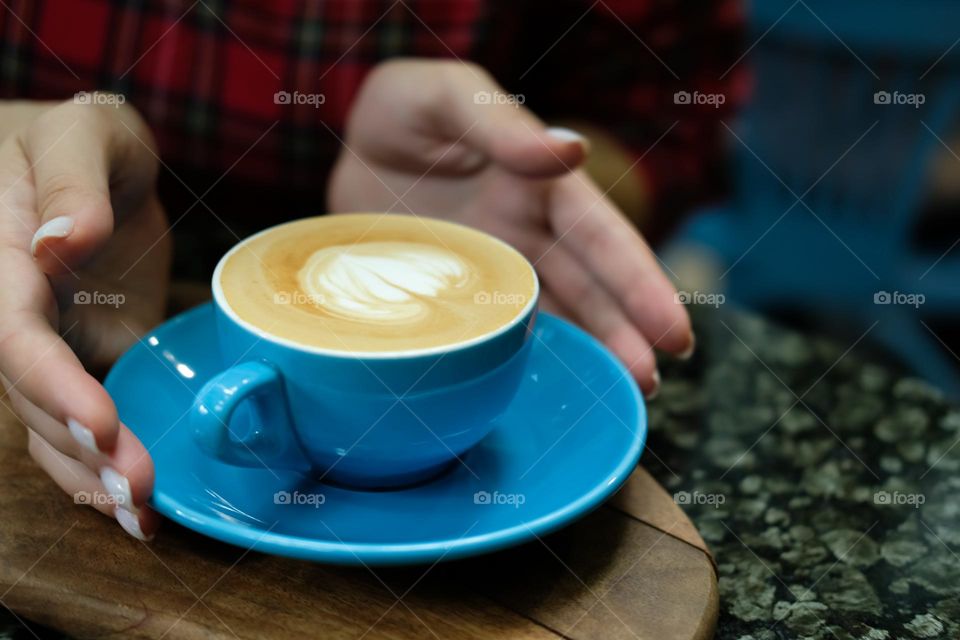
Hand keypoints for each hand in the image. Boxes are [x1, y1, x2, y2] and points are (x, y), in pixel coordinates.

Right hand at [0, 99, 169, 538]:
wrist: (84, 163)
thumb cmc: (79, 137)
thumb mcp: (83, 134)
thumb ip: (71, 183)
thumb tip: (62, 244)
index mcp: (3, 257)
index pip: (14, 332)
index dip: (50, 382)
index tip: (100, 423)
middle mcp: (11, 311)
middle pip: (32, 393)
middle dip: (82, 449)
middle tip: (140, 493)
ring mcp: (42, 342)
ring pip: (45, 422)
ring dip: (90, 475)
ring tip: (142, 518)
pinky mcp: (78, 356)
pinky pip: (74, 417)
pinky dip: (99, 461)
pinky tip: (134, 503)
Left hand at [328, 60, 692, 396]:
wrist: (347, 144)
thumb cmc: (405, 107)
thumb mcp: (448, 99)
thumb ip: (500, 125)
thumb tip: (572, 150)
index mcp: (542, 185)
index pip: (603, 238)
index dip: (640, 285)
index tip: (673, 332)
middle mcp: (528, 233)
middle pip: (589, 289)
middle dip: (626, 335)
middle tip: (653, 382)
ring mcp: (494, 268)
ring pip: (552, 318)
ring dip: (585, 356)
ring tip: (617, 397)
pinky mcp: (455, 294)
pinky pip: (494, 333)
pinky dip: (520, 360)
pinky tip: (542, 390)